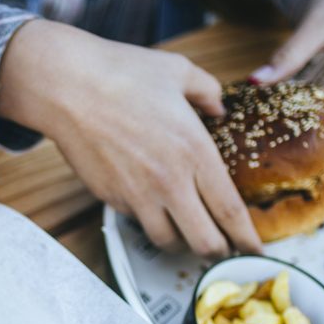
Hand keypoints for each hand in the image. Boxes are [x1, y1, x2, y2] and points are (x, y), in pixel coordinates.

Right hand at [0, 20, 260, 255]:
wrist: (67, 86)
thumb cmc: (121, 73)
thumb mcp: (178, 71)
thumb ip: (208, 92)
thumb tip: (219, 108)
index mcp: (195, 151)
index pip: (230, 211)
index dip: (247, 238)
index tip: (255, 249)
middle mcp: (170, 181)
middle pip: (205, 242)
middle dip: (220, 252)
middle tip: (225, 249)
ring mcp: (138, 195)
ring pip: (169, 242)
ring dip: (183, 243)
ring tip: (188, 234)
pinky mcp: (112, 198)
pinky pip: (139, 222)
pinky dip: (151, 222)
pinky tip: (154, 208)